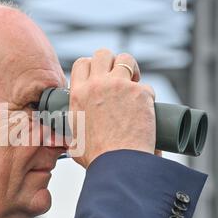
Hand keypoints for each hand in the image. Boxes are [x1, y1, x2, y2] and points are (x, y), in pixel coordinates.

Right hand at [68, 49, 155, 167]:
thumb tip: (71, 137)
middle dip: (111, 62)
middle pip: (102, 54)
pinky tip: (146, 111)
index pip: (82, 64)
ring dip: (131, 69)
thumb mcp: (74, 140)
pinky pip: (146, 86)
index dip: (92, 67)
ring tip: (134, 84)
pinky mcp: (140, 92)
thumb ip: (73, 131)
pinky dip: (147, 97)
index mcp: (78, 95)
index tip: (99, 78)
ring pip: (126, 59)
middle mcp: (96, 85)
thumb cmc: (97, 157)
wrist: (118, 163)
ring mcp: (119, 86)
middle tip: (119, 78)